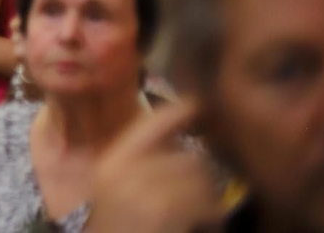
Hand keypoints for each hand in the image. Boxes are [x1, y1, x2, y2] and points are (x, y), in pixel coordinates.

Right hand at [85, 100, 222, 232]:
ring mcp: (143, 189)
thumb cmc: (118, 228)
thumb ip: (139, 164)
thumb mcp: (117, 192)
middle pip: (185, 155)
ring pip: (199, 176)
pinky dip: (212, 214)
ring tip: (201, 212)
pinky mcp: (163, 210)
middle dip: (199, 177)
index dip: (176, 111)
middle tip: (200, 197)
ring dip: (208, 196)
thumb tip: (175, 142)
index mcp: (111, 163)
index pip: (147, 124)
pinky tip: (203, 223)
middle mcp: (123, 170)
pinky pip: (204, 200)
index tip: (198, 102)